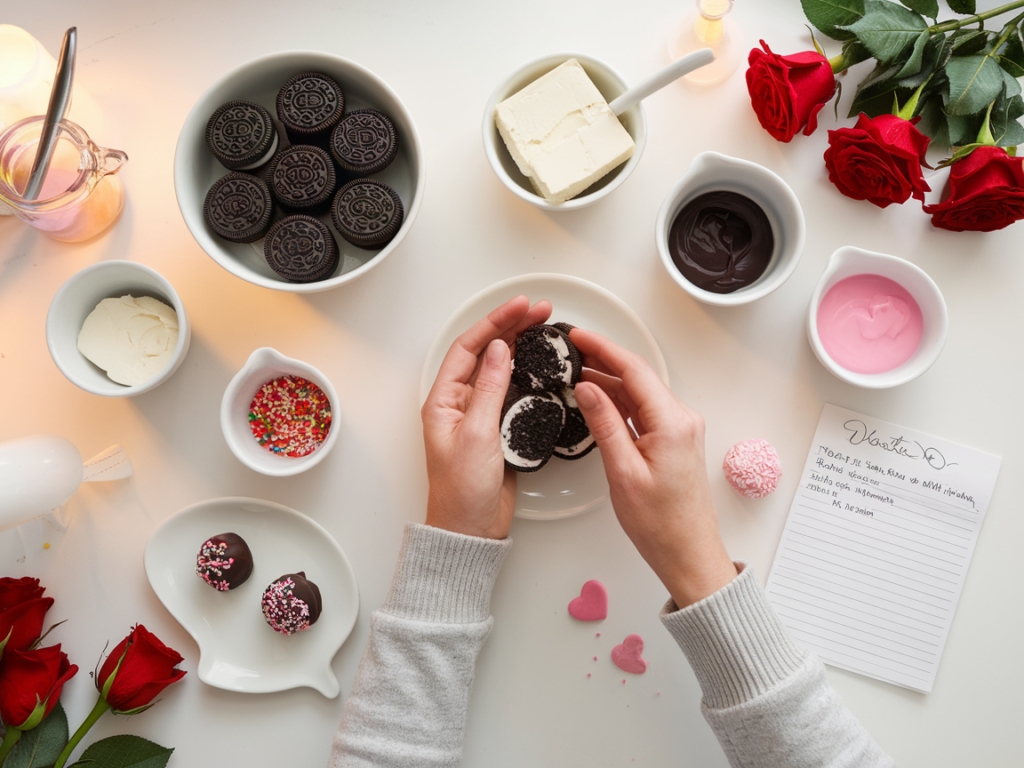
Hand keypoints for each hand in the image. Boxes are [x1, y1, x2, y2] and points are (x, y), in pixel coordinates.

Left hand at [422, 295, 551, 538]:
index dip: (495, 322)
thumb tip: (500, 349)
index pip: (470, 347)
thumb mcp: (476, 434)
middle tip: (542, 311)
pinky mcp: (497, 429)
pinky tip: (543, 366)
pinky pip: (513, 392)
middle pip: (488, 353)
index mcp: (443, 400)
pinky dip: (529, 375)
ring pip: (502, 369)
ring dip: (523, 348)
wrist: (470, 529)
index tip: (520, 307)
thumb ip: (489, 389)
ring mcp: (479, 415)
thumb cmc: (461, 491)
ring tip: (546, 330)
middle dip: (513, 328)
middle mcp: (459, 402)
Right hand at [570, 329, 737, 607]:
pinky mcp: (674, 441)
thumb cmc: (660, 524)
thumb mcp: (622, 472)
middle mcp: (681, 419)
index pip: (634, 370)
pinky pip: (644, 410)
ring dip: (609, 380)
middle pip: (638, 376)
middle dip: (603, 360)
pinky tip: (598, 398)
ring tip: (576, 371)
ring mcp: (680, 429)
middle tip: (570, 351)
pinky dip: (620, 400)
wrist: (688, 554)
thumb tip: (587, 388)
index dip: (603, 348)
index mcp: (672, 423)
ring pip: (640, 393)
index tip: (577, 337)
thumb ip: (605, 424)